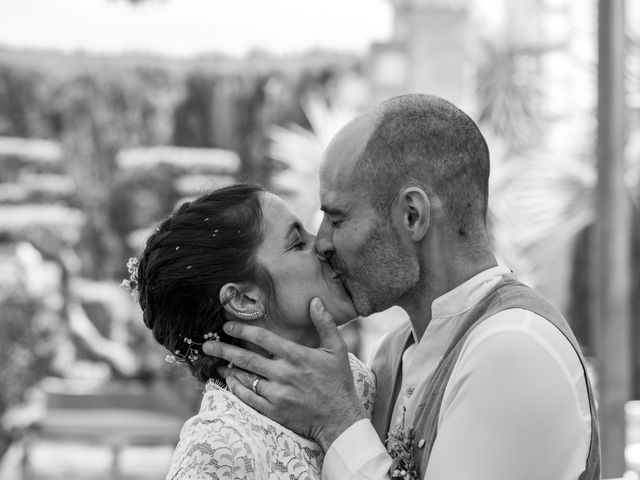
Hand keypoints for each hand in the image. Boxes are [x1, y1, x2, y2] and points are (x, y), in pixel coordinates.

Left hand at [202, 297, 366, 450]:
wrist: (340, 418)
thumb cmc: (338, 381)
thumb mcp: (337, 349)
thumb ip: (324, 323)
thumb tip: (314, 300)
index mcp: (296, 356)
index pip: (263, 339)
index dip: (243, 330)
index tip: (228, 325)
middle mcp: (283, 373)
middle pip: (247, 358)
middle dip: (224, 349)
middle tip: (208, 344)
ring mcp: (277, 393)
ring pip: (245, 378)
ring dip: (228, 368)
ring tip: (215, 361)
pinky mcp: (274, 410)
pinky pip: (249, 398)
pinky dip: (236, 388)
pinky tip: (229, 380)